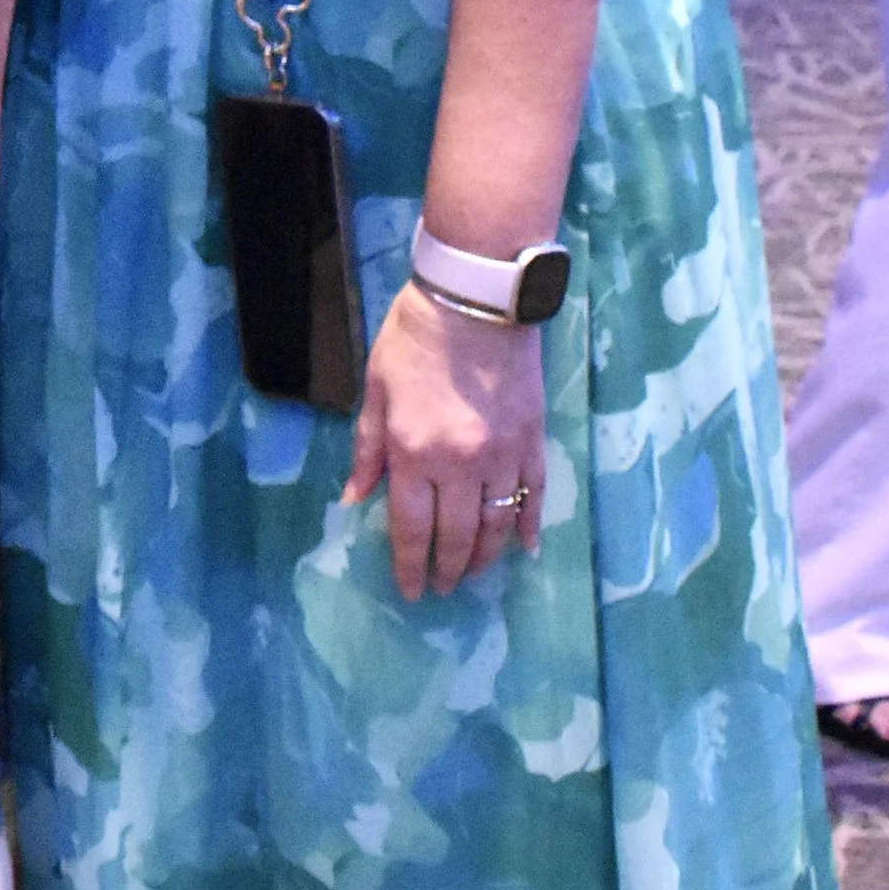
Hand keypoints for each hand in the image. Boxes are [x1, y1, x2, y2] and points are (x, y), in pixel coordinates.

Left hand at [343, 283, 544, 600]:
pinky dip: (530, 525)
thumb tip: (354, 499)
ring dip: (485, 556)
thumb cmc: (415, 338)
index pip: (411, 527)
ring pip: (497, 524)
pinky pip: (535, 494)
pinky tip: (526, 547)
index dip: (409, 565)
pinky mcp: (533, 440)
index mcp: (413, 452)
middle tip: (444, 588)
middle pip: (456, 535)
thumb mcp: (376, 389)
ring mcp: (502, 455)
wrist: (476, 299)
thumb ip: (367, 449)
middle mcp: (459, 464)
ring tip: (475, 573)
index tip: (410, 590)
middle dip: (448, 569)